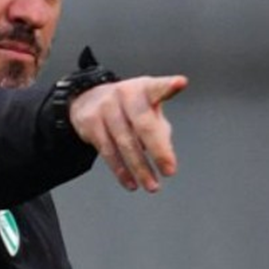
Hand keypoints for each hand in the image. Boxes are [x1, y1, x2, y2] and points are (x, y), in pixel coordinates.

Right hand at [69, 74, 187, 191]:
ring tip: (152, 186)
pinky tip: (131, 183)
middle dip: (158, 150)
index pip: (157, 88)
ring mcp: (106, 108)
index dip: (168, 86)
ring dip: (140, 168)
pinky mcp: (91, 123)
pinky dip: (121, 171)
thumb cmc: (129, 109)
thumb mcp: (148, 111)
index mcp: (144, 89)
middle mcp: (124, 95)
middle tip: (170, 171)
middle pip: (143, 124)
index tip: (180, 83)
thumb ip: (160, 131)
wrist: (88, 100)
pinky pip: (108, 152)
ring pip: (125, 143)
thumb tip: (165, 157)